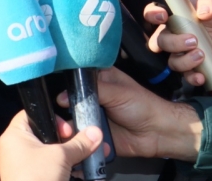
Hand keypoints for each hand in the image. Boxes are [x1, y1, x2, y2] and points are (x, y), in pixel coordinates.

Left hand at [0, 111, 102, 180]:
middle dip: (69, 140)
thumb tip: (94, 133)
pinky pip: (52, 170)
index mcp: (15, 136)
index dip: (53, 117)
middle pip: (46, 135)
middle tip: (81, 143)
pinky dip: (66, 170)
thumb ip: (79, 143)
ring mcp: (25, 167)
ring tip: (89, 157)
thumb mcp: (61, 157)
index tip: (68, 128)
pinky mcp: (35, 180)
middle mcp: (17, 150)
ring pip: (52, 155)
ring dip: (72, 156)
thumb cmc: (35, 179)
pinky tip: (83, 173)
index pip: (33, 114)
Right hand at [58, 67, 200, 161]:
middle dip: (63, 103)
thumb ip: (90, 91)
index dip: (65, 80)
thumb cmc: (142, 105)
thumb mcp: (116, 91)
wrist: (156, 133)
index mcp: (100, 78)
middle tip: (61, 108)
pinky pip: (77, 134)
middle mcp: (93, 95)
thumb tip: (63, 96)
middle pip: (69, 97)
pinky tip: (70, 135)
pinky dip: (73, 135)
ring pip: (70, 116)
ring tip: (65, 124)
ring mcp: (92, 114)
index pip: (76, 75)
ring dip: (66, 121)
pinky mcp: (92, 132)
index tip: (55, 86)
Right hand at [144, 0, 211, 85]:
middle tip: (193, 40)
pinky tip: (201, 77)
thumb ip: (210, 1)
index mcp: (174, 15)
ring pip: (171, 61)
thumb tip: (204, 12)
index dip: (152, 15)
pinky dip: (191, 78)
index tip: (163, 16)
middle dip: (173, 43)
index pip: (152, 14)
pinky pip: (186, 75)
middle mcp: (173, 34)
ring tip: (201, 55)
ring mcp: (181, 51)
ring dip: (183, 61)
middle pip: (159, 42)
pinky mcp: (193, 64)